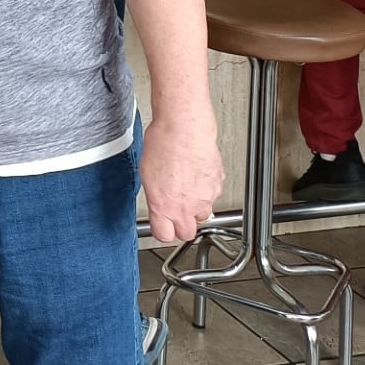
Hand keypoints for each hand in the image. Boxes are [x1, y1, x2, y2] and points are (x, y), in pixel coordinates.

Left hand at [140, 118, 222, 242]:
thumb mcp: (147, 173)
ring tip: (188, 187)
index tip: (162, 226)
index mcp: (164, 206)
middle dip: (182, 225)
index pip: (164, 236)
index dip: (163, 231)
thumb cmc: (163, 144)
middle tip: (177, 211)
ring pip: (203, 214)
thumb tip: (158, 202)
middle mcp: (185, 206)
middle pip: (187, 233)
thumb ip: (155, 196)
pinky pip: (212, 195)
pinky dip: (206, 189)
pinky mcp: (217, 186)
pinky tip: (197, 174)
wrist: (185, 128)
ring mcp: (204, 197)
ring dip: (196, 206)